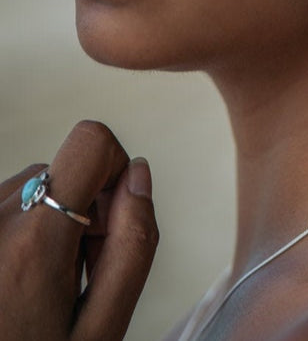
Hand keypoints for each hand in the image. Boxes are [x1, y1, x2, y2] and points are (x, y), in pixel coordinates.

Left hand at [0, 121, 157, 340]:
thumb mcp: (101, 329)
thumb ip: (133, 244)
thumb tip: (139, 175)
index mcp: (33, 242)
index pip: (91, 142)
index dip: (116, 168)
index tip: (112, 217)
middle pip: (67, 171)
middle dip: (88, 211)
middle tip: (79, 272)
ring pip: (36, 187)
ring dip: (53, 222)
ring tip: (45, 283)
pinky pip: (6, 204)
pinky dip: (23, 231)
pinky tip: (19, 281)